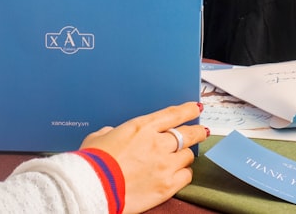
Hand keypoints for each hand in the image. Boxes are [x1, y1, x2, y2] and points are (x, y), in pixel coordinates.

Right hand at [80, 101, 208, 213]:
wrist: (93, 186)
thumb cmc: (94, 162)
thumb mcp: (100, 136)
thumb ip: (114, 133)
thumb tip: (114, 135)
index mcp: (142, 127)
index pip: (174, 114)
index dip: (189, 110)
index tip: (196, 108)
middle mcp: (157, 143)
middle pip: (189, 134)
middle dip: (198, 131)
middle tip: (202, 131)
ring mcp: (164, 165)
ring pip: (188, 156)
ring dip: (186, 155)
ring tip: (182, 157)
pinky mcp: (166, 186)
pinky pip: (186, 177)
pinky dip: (184, 173)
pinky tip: (180, 173)